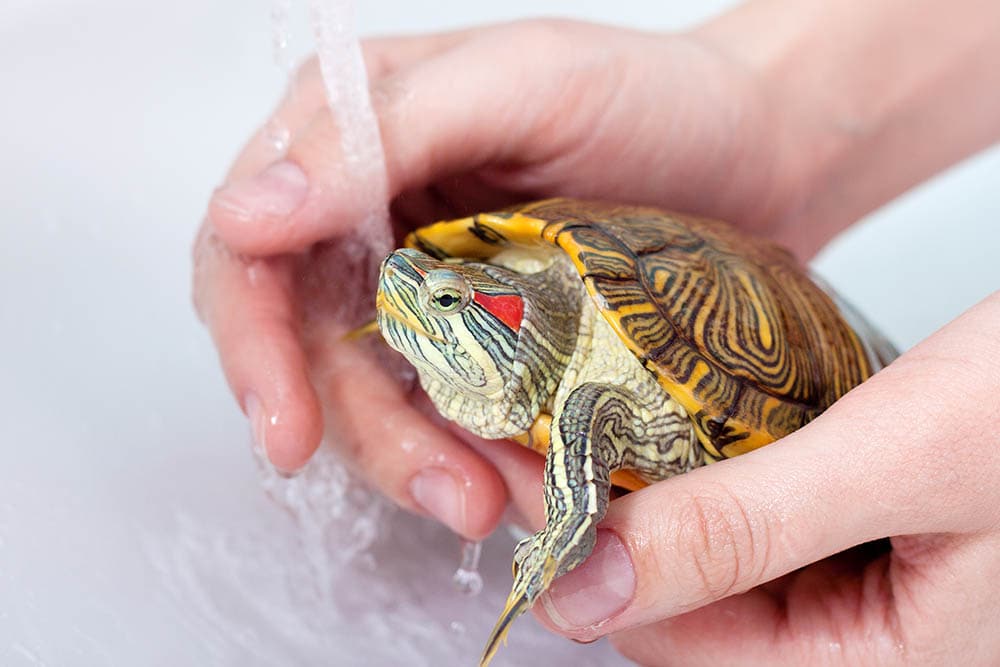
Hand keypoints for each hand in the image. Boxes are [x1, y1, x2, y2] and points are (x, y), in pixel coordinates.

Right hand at [192, 19, 823, 538]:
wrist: (759, 150)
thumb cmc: (651, 94)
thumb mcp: (519, 83)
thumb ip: (378, 136)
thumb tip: (245, 215)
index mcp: (351, 140)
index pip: (251, 251)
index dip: (254, 344)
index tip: (285, 426)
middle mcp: (372, 218)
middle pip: (311, 348)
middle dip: (361, 431)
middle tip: (440, 490)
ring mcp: (429, 286)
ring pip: (380, 397)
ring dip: (425, 462)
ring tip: (502, 500)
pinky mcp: (485, 342)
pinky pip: (454, 414)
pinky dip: (481, 458)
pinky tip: (528, 483)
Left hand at [531, 291, 999, 664]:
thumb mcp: (904, 459)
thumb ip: (745, 531)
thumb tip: (590, 588)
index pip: (678, 639)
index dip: (587, 558)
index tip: (524, 470)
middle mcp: (874, 641)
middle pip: (694, 600)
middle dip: (612, 521)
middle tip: (544, 434)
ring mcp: (875, 583)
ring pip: (725, 554)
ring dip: (657, 492)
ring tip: (589, 420)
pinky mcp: (876, 525)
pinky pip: (768, 514)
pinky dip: (714, 469)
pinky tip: (675, 421)